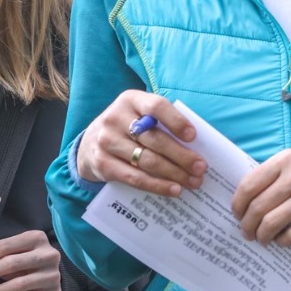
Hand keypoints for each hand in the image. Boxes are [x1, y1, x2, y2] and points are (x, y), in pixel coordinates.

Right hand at [75, 89, 205, 196]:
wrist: (89, 144)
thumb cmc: (127, 128)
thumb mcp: (138, 114)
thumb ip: (161, 122)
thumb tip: (196, 146)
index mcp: (130, 100)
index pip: (156, 106)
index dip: (176, 121)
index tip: (193, 136)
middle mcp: (116, 118)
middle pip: (155, 139)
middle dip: (182, 156)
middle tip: (201, 168)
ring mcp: (107, 141)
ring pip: (147, 161)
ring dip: (174, 174)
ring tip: (193, 181)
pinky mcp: (103, 164)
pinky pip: (135, 178)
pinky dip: (158, 185)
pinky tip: (174, 189)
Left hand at [231, 150, 290, 246]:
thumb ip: (275, 175)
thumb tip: (246, 201)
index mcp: (286, 159)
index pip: (249, 185)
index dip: (238, 205)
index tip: (237, 215)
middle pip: (258, 208)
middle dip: (247, 226)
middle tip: (247, 233)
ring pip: (273, 223)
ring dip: (262, 236)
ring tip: (262, 239)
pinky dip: (283, 242)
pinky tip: (282, 240)